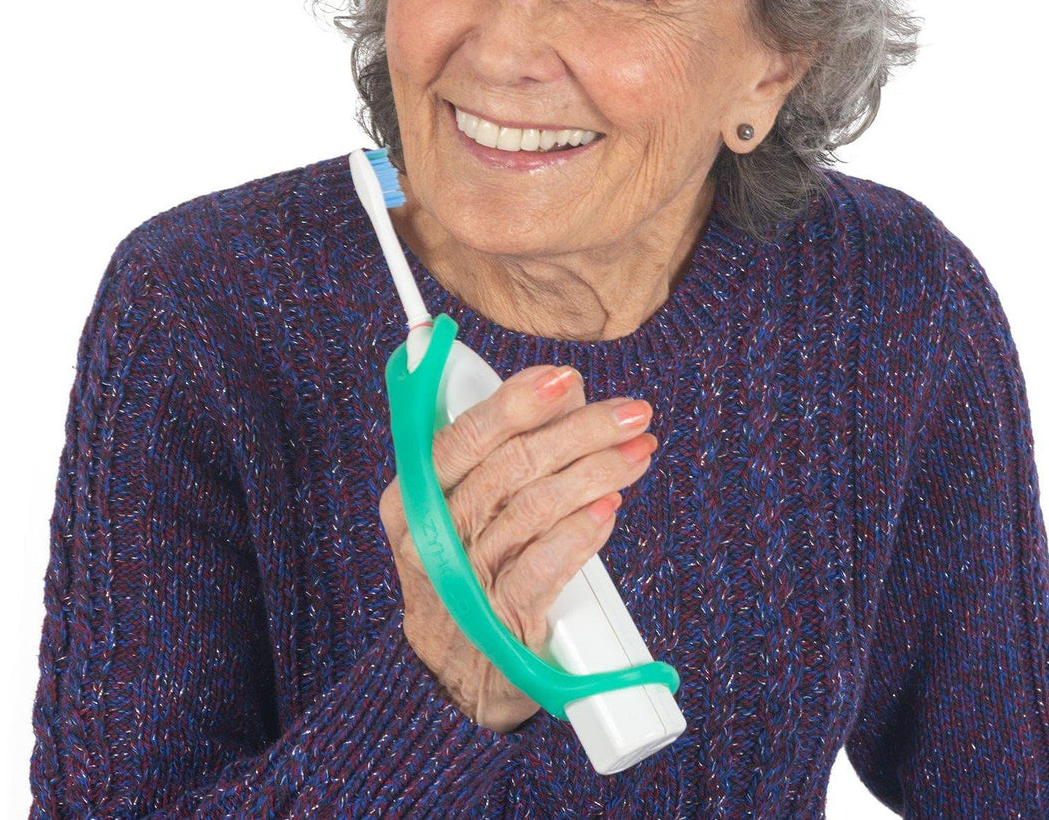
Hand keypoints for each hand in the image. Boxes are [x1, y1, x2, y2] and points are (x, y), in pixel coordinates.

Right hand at [378, 363, 658, 732]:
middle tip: (630, 414)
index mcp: (411, 498)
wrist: (458, 671)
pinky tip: (609, 509)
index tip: (564, 377)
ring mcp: (464, 581)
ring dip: (597, 473)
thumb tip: (565, 391)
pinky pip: (545, 566)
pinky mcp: (501, 622)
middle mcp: (430, 537)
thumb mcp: (462, 509)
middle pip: (509, 467)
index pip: (462, 437)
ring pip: (536, 508)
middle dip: (579, 431)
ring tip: (637, 454)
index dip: (516, 402)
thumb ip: (502, 450)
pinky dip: (582, 533)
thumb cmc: (467, 572)